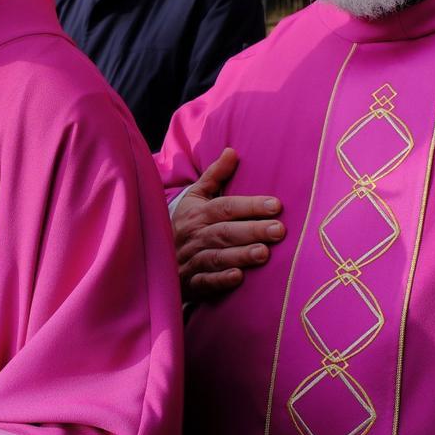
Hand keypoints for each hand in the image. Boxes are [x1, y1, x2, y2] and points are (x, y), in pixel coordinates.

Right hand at [172, 148, 283, 301]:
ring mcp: (191, 260)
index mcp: (197, 213)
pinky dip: (220, 280)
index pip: (224, 207)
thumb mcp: (195, 197)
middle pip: (224, 232)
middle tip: (279, 230)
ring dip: (240, 255)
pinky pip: (204, 282)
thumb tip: (232, 151)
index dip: (249, 205)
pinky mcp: (191, 283)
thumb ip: (214, 175)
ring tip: (264, 253)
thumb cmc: (184, 223)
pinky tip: (238, 278)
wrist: (155, 256)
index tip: (276, 205)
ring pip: (216, 257)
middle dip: (251, 230)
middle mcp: (194, 235)